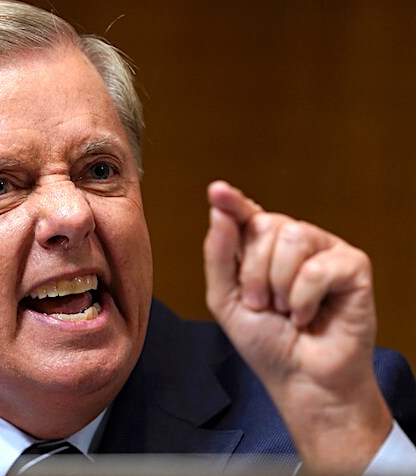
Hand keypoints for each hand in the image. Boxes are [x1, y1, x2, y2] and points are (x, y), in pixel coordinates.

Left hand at [203, 181, 391, 472]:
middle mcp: (293, 241)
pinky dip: (304, 297)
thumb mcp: (226, 299)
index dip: (231, 201)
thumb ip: (219, 255)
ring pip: (292, 237)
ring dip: (278, 284)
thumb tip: (218, 211)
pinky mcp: (352, 266)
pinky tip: (307, 314)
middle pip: (265, 225)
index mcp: (261, 246)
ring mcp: (324, 250)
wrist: (299, 379)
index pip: (245, 214)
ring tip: (285, 309)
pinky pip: (317, 266)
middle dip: (254, 272)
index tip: (217, 191)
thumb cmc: (265, 340)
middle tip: (262, 304)